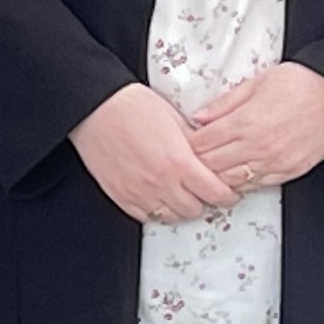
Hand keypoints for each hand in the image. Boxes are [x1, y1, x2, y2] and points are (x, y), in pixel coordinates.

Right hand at [72, 81, 237, 225]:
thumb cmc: (133, 106)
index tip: (228, 193)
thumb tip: (209, 156)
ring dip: (179, 207)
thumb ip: (195, 143)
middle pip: (194, 209)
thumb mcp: (175, 119)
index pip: (214, 193)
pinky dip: (156, 209)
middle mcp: (161, 183)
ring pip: (171, 216)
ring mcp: (140, 193)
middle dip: (203, 201)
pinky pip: (146, 216)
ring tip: (179, 193)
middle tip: (202, 190)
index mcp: (179, 162)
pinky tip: (158, 195)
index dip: (226, 195)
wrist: (95, 108)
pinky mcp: (121, 196)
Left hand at [187, 61, 323, 193]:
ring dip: (218, 177)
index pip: (203, 143)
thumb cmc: (300, 84)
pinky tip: (237, 174)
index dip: (189, 144)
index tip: (185, 141)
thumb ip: (225, 103)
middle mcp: (257, 147)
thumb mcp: (257, 82)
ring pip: (232, 181)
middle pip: (212, 166)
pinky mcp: (289, 172)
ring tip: (211, 169)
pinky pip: (256, 186)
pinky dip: (242, 182)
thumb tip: (199, 116)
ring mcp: (274, 162)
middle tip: (192, 158)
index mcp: (245, 122)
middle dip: (198, 163)